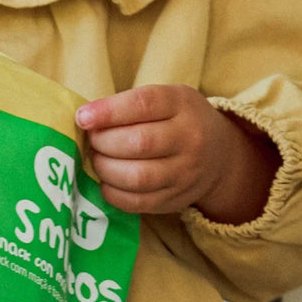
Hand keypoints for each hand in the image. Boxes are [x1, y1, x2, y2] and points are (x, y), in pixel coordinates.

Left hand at [76, 85, 280, 222]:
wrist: (219, 155)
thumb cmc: (177, 121)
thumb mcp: (165, 100)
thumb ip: (129, 106)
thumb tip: (84, 120)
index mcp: (182, 104)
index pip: (143, 104)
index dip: (108, 112)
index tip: (83, 118)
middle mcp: (189, 138)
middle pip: (139, 143)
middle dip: (104, 143)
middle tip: (92, 141)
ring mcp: (185, 172)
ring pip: (138, 177)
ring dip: (106, 169)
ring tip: (98, 160)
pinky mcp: (176, 199)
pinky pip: (138, 202)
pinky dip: (113, 193)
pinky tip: (106, 182)